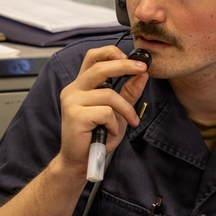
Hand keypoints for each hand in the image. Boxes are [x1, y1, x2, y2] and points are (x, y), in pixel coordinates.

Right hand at [58, 45, 149, 175]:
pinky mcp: (75, 115)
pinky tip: (109, 133)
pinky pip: (106, 112)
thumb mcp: (118, 112)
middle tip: (143, 69)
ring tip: (127, 123)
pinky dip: (114, 124)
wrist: (81, 162)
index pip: (93, 57)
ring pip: (109, 95)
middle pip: (100, 68)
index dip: (111, 52)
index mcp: (81, 85)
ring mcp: (72, 101)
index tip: (132, 58)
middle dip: (125, 66)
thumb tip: (142, 74)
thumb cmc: (98, 137)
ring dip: (125, 110)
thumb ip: (128, 93)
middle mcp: (73, 89)